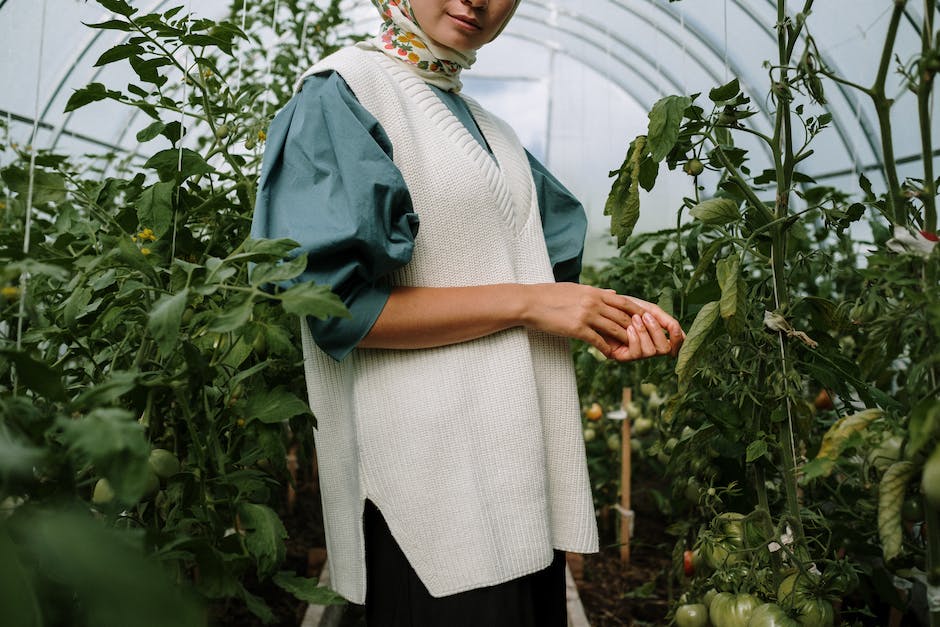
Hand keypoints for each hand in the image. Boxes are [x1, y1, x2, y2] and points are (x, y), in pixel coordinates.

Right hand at [521, 284, 683, 360]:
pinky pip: (598, 341)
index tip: (646, 321)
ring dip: (624, 340)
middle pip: (623, 317)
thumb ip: (597, 292)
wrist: (530, 302)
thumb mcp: (577, 289)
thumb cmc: (550, 295)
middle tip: (644, 339)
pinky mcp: (577, 329)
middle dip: (635, 329)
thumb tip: (613, 293)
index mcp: (595, 292)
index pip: (624, 302)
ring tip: (631, 349)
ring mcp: (586, 315)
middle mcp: (594, 302)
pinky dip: (607, 349)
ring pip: (615, 329)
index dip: (638, 312)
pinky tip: (610, 354)